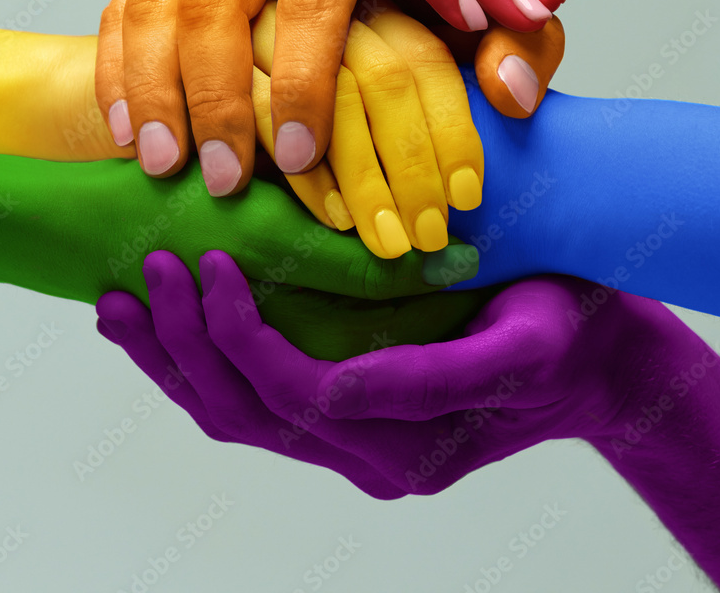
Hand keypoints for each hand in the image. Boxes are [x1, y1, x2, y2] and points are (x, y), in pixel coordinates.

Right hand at [96, 0, 562, 233]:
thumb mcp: (482, 7)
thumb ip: (516, 43)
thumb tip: (514, 98)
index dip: (311, 79)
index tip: (306, 159)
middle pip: (223, 4)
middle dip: (225, 97)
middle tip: (230, 180)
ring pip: (161, 9)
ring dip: (161, 93)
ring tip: (170, 172)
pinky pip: (121, 15)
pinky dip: (120, 75)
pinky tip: (128, 138)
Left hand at [97, 249, 674, 494]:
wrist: (597, 359)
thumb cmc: (565, 332)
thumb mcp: (520, 347)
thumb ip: (431, 381)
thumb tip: (335, 385)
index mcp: (407, 443)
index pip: (291, 397)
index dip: (238, 336)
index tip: (207, 264)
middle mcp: (369, 455)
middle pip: (243, 411)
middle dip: (183, 346)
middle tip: (141, 275)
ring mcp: (353, 440)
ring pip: (236, 412)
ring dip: (175, 359)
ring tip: (123, 305)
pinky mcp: (348, 414)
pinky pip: (257, 399)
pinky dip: (205, 361)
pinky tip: (173, 320)